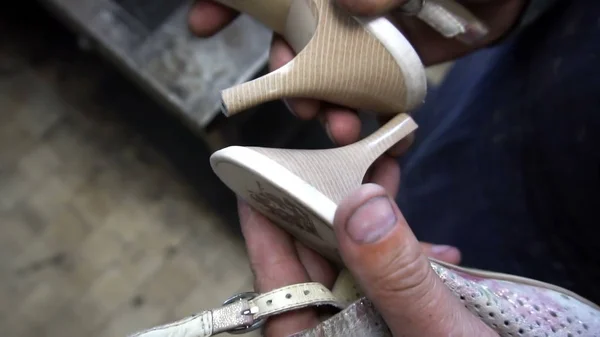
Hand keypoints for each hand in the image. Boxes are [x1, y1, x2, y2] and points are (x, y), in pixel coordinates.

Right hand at [188, 0, 525, 147]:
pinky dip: (357, 120)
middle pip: (288, 41)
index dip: (229, 3)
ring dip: (319, 105)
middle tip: (298, 101)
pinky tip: (363, 137)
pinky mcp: (383, 69)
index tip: (201, 23)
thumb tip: (349, 2)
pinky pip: (360, 97)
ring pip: (321, 76)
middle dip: (282, 75)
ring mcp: (358, 43)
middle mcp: (337, 13)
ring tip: (336, 128)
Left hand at [236, 156, 492, 335]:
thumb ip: (396, 279)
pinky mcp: (396, 325)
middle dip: (327, 211)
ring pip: (354, 269)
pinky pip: (388, 284)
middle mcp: (337, 335)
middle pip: (314, 269)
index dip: (265, 231)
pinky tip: (436, 249)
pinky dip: (405, 258)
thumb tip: (359, 204)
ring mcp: (367, 330)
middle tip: (338, 163)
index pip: (278, 286)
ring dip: (371, 227)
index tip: (256, 182)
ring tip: (388, 181)